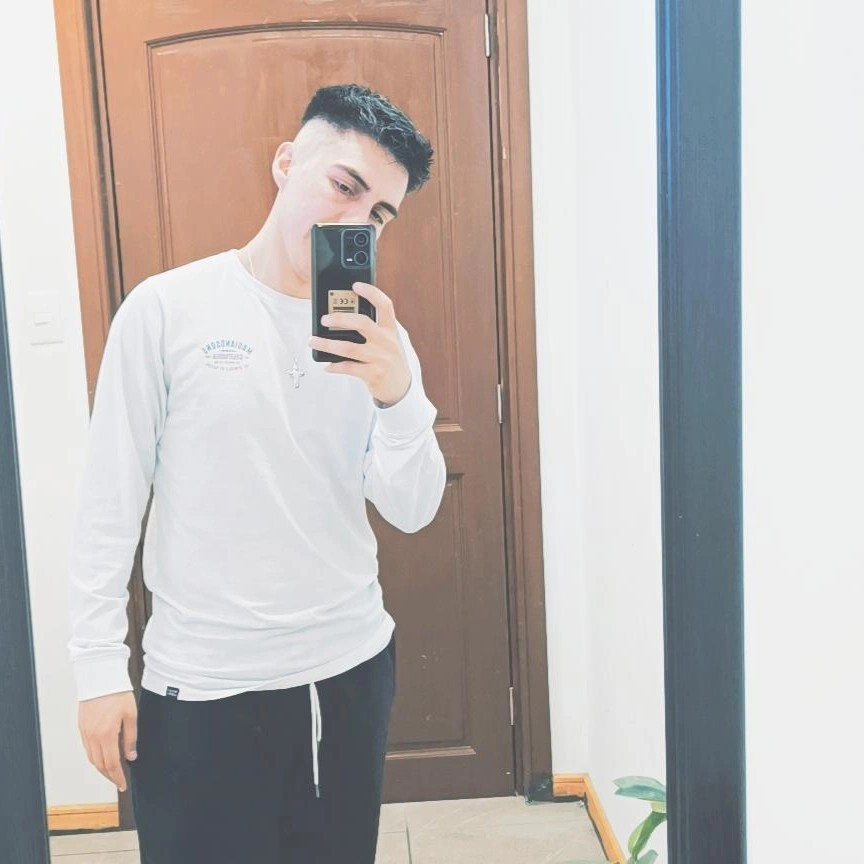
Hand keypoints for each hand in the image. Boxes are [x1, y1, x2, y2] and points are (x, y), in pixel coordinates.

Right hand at [78, 691, 137, 791]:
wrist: (100, 678)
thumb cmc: (117, 694)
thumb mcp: (131, 715)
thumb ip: (131, 738)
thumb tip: (131, 757)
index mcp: (107, 734)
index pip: (112, 764)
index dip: (118, 777)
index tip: (123, 785)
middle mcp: (93, 737)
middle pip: (100, 764)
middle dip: (110, 776)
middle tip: (119, 781)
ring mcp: (85, 733)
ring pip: (92, 758)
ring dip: (102, 768)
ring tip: (112, 772)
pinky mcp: (82, 728)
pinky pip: (87, 749)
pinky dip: (95, 757)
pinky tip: (103, 757)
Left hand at [308, 281, 411, 405]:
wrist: (401, 388)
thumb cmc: (389, 361)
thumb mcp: (387, 342)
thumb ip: (373, 329)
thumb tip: (341, 319)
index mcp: (390, 330)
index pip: (385, 305)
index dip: (371, 292)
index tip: (355, 285)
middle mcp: (387, 342)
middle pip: (362, 323)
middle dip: (339, 319)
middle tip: (323, 319)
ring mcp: (380, 358)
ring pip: (349, 347)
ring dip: (327, 343)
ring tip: (312, 341)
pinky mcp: (373, 374)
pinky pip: (348, 367)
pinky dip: (334, 366)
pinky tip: (326, 365)